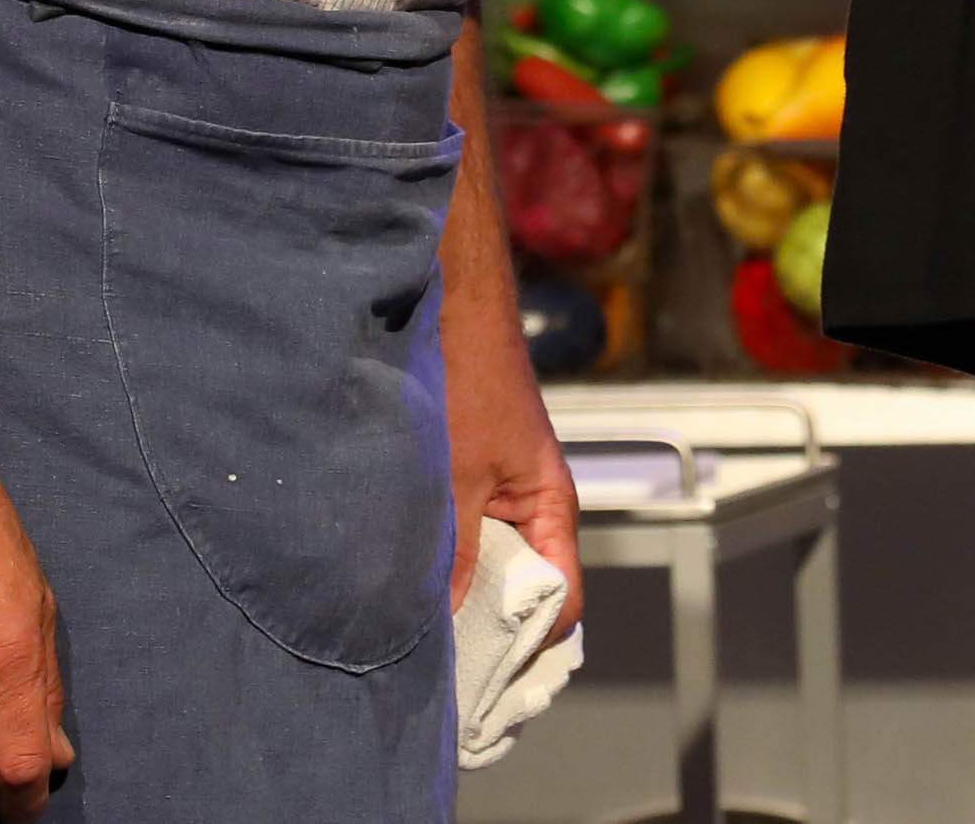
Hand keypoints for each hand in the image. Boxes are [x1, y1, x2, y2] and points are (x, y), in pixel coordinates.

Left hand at [450, 310, 586, 637]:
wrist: (450, 309)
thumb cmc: (468, 381)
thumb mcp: (456, 477)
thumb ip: (455, 552)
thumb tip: (444, 623)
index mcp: (552, 509)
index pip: (564, 601)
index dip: (530, 639)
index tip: (483, 666)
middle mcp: (535, 509)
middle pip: (528, 592)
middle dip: (491, 626)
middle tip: (444, 660)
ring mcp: (504, 496)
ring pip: (493, 566)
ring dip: (462, 592)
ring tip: (422, 627)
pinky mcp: (475, 481)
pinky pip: (469, 538)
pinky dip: (446, 560)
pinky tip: (410, 576)